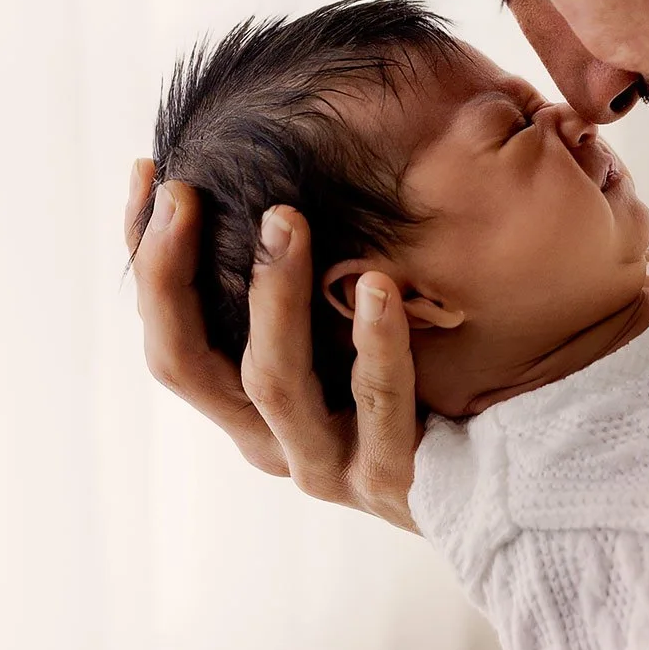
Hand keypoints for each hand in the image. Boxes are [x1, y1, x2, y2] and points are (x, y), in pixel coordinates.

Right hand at [125, 158, 420, 531]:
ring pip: (272, 381)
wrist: (502, 475)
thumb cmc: (420, 383)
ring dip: (271, 294)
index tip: (148, 171)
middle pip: (186, 363)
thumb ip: (301, 274)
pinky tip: (377, 285)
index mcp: (243, 404)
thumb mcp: (343, 328)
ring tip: (283, 218)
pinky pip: (379, 405)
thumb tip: (268, 175)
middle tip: (185, 192)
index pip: (167, 330)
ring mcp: (326, 464)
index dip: (145, 255)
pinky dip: (373, 343)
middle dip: (171, 273)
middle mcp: (269, 438)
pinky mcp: (391, 478)